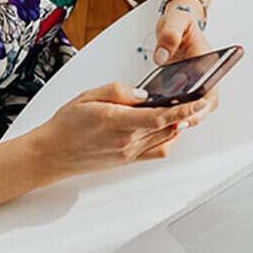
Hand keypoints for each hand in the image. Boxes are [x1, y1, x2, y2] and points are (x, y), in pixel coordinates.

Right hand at [30, 82, 210, 178]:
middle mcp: (126, 141)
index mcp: (117, 121)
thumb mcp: (88, 96)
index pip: (160, 115)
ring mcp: (128, 153)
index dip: (184, 109)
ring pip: (164, 138)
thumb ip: (118, 91)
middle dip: (186, 114)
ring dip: (177, 125)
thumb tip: (142, 93)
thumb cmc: (66, 124)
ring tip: (185, 111)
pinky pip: (156, 153)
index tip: (199, 100)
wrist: (53, 153)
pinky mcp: (127, 161)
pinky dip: (167, 141)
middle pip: (167, 127)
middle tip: (199, 101)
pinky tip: (168, 129)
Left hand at [153, 0, 219, 125]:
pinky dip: (174, 113)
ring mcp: (195, 83)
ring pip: (195, 108)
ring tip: (166, 126)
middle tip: (176, 125)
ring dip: (184, 118)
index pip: (210, 87)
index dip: (202, 103)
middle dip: (193, 116)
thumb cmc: (179, 22)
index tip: (189, 110)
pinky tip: (159, 118)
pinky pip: (183, 105)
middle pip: (205, 104)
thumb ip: (169, 36)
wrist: (176, 24)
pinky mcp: (184, 88)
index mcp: (207, 60)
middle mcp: (205, 75)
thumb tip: (162, 57)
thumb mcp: (174, 21)